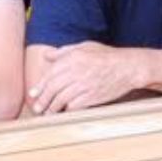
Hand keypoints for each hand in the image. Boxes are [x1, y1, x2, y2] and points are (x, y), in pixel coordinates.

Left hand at [27, 42, 146, 114]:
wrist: (128, 67)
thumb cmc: (106, 56)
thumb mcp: (85, 46)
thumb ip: (64, 52)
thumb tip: (47, 56)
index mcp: (72, 58)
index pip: (49, 75)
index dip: (39, 87)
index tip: (33, 95)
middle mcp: (75, 71)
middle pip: (53, 89)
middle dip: (43, 100)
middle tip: (37, 108)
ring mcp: (83, 85)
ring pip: (61, 100)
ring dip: (52, 108)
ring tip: (48, 113)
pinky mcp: (92, 97)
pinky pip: (74, 106)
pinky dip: (66, 110)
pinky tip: (63, 113)